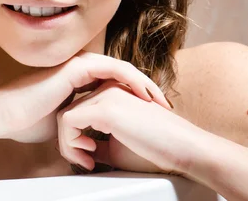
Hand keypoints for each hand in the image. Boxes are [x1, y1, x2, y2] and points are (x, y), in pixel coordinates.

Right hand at [0, 51, 171, 142]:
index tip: (154, 114)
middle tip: (165, 106)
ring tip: (160, 102)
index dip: (138, 98)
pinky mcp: (79, 66)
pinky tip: (144, 94)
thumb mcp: (68, 124)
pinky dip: (132, 81)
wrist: (6, 116)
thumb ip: (84, 125)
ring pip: (125, 71)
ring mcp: (82, 64)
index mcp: (82, 80)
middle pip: (126, 77)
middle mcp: (84, 68)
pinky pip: (114, 70)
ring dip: (145, 85)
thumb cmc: (29, 123)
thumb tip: (97, 143)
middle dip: (148, 91)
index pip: (118, 85)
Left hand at [57, 80, 202, 175]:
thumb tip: (79, 148)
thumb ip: (97, 140)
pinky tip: (89, 155)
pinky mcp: (105, 108)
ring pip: (65, 116)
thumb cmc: (156, 147)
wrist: (182, 146)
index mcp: (114, 90)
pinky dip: (70, 143)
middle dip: (69, 141)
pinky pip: (68, 121)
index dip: (76, 135)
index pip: (79, 108)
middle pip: (69, 110)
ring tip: (87, 160)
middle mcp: (109, 87)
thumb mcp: (119, 143)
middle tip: (85, 161)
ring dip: (68, 144)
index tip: (88, 157)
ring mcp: (106, 95)